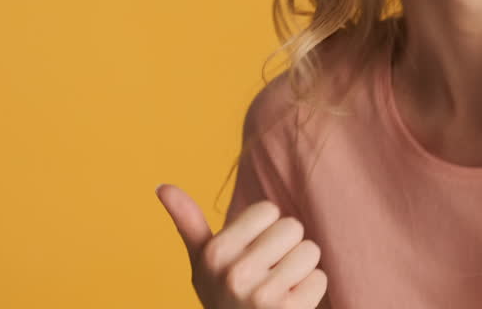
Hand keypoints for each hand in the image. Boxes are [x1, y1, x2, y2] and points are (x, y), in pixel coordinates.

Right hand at [156, 184, 327, 308]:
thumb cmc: (223, 294)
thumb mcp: (202, 263)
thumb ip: (188, 222)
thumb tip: (161, 185)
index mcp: (215, 253)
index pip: (268, 209)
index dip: (265, 230)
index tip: (252, 254)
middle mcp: (235, 274)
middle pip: (292, 227)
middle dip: (286, 248)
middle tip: (267, 274)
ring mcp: (262, 296)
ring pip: (310, 251)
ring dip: (301, 270)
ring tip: (278, 289)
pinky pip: (320, 279)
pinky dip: (310, 292)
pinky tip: (289, 305)